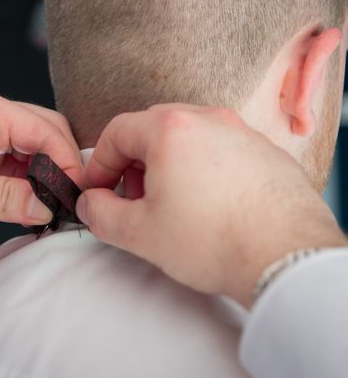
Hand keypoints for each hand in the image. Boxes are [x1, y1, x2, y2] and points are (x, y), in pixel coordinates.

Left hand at [0, 85, 83, 230]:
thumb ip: (2, 196)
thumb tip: (46, 206)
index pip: (41, 127)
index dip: (65, 159)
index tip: (78, 192)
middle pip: (45, 131)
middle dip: (61, 164)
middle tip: (71, 201)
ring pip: (34, 149)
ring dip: (48, 176)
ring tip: (55, 208)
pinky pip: (18, 165)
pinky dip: (31, 184)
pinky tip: (34, 206)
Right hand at [76, 104, 347, 307]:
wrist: (286, 258)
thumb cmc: (214, 241)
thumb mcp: (137, 233)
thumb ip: (99, 213)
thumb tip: (91, 203)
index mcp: (171, 130)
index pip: (117, 131)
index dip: (99, 162)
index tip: (98, 188)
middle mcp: (208, 119)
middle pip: (152, 128)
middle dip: (132, 160)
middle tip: (131, 195)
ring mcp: (241, 132)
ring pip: (188, 136)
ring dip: (167, 162)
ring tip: (170, 200)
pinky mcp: (265, 151)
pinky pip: (220, 149)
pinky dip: (202, 167)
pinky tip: (207, 203)